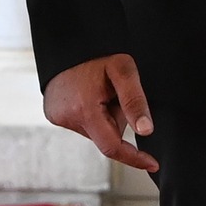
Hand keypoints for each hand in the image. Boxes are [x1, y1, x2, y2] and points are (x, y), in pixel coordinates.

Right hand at [43, 54, 158, 172]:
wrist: (66, 41)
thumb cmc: (96, 53)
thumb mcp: (123, 70)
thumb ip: (135, 101)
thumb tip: (145, 131)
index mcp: (84, 110)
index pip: (112, 148)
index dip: (134, 158)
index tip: (152, 164)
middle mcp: (67, 117)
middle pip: (104, 138)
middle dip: (116, 122)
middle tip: (113, 95)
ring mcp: (57, 117)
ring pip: (94, 131)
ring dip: (102, 118)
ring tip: (96, 91)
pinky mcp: (53, 114)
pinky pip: (81, 123)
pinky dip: (89, 115)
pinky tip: (85, 95)